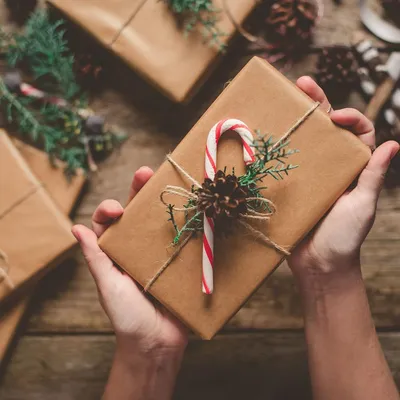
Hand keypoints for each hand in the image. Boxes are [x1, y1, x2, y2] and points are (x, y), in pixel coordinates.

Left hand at [72, 167, 187, 355]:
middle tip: (146, 173)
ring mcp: (162, 253)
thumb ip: (95, 258)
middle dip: (141, 192)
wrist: (157, 343)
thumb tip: (75, 227)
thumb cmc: (127, 317)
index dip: (111, 209)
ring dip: (167, 202)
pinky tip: (195, 209)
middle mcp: (138, 248)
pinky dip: (189, 224)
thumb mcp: (107, 285)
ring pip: (163, 221)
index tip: (117, 209)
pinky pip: (185, 239)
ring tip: (172, 182)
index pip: (110, 222)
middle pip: (138, 214)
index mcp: (117, 252)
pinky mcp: (182, 262)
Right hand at [290, 77, 398, 282]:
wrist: (318, 264)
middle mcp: (333, 168)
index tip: (335, 116)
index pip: (358, 133)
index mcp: (355, 169)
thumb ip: (374, 176)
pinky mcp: (291, 187)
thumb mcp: (363, 205)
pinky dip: (277, 148)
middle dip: (317, 104)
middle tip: (302, 83)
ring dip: (296, 120)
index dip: (350, 117)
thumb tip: (394, 144)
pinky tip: (266, 135)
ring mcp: (310, 176)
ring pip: (305, 142)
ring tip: (283, 99)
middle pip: (327, 129)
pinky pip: (285, 163)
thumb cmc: (345, 238)